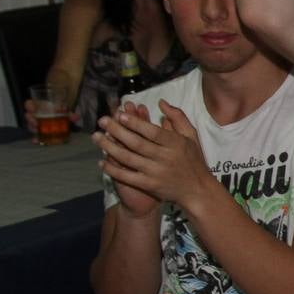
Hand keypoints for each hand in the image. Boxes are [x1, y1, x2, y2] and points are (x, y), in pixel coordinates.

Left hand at [94, 100, 214, 212]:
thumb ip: (178, 117)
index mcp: (176, 143)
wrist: (197, 190)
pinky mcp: (149, 185)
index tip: (120, 114)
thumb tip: (161, 102)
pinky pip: (126, 176)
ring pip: (128, 158)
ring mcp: (155, 172)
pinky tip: (101, 161)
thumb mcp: (192, 136)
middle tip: (102, 120)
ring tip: (96, 137)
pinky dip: (112, 169)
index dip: (135, 122)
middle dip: (117, 130)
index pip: (152, 131)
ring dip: (109, 147)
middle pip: (136, 143)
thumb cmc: (194, 160)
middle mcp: (165, 157)